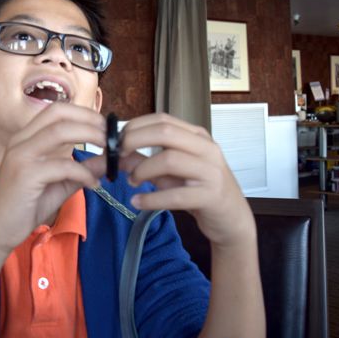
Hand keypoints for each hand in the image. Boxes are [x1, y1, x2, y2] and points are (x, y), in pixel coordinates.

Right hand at [0, 102, 105, 253]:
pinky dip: (84, 173)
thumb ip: (81, 170)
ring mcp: (21, 156)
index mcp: (26, 139)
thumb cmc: (24, 207)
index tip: (104, 127)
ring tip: (108, 152)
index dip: (84, 113)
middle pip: (58, 113)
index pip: (56, 111)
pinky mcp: (25, 175)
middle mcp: (21, 141)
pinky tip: (94, 184)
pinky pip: (63, 166)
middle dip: (89, 119)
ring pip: (60, 132)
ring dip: (90, 137)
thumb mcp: (59, 185)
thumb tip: (107, 160)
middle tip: (110, 136)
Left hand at [107, 113, 253, 246]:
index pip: (162, 119)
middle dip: (134, 141)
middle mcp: (206, 148)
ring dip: (142, 170)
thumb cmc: (197, 190)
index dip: (134, 127)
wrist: (230, 218)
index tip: (116, 141)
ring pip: (169, 159)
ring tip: (131, 181)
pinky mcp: (211, 196)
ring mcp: (211, 171)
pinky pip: (176, 194)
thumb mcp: (167, 172)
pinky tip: (138, 202)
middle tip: (118, 157)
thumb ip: (141, 160)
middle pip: (165, 132)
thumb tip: (109, 155)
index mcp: (196, 136)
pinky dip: (152, 198)